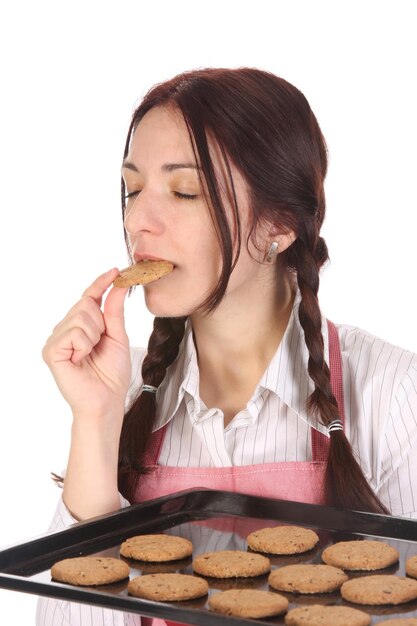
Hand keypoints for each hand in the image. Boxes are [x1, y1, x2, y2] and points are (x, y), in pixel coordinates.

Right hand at [42, 268, 130, 419]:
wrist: (107, 399)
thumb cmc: (112, 373)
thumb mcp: (118, 336)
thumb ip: (115, 311)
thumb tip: (119, 285)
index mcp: (81, 325)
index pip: (89, 297)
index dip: (101, 283)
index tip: (116, 270)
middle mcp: (65, 329)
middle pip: (85, 304)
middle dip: (101, 323)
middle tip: (100, 344)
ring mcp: (56, 339)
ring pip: (80, 316)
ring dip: (94, 336)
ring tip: (90, 354)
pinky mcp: (50, 351)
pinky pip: (73, 333)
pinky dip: (84, 345)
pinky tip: (81, 360)